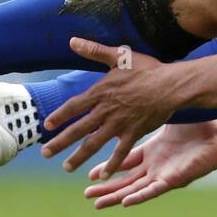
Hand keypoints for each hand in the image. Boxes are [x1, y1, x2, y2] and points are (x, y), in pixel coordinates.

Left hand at [40, 38, 180, 175]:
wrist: (171, 86)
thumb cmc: (147, 69)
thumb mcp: (119, 55)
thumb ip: (94, 50)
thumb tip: (72, 40)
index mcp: (101, 92)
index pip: (74, 106)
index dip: (59, 116)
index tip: (46, 126)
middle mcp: (106, 110)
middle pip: (78, 129)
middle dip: (60, 142)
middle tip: (45, 153)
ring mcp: (119, 124)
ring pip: (94, 143)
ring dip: (79, 157)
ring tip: (66, 167)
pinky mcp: (134, 133)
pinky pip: (120, 152)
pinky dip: (111, 164)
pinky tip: (104, 175)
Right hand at [83, 120, 216, 208]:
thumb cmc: (200, 127)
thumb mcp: (167, 119)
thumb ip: (152, 114)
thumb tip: (138, 98)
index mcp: (153, 153)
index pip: (125, 162)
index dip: (107, 167)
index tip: (89, 172)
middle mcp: (156, 167)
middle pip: (125, 180)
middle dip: (105, 187)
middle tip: (86, 192)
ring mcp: (163, 175)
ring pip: (134, 190)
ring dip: (116, 196)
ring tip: (97, 203)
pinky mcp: (174, 180)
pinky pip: (153, 191)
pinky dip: (139, 196)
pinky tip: (126, 202)